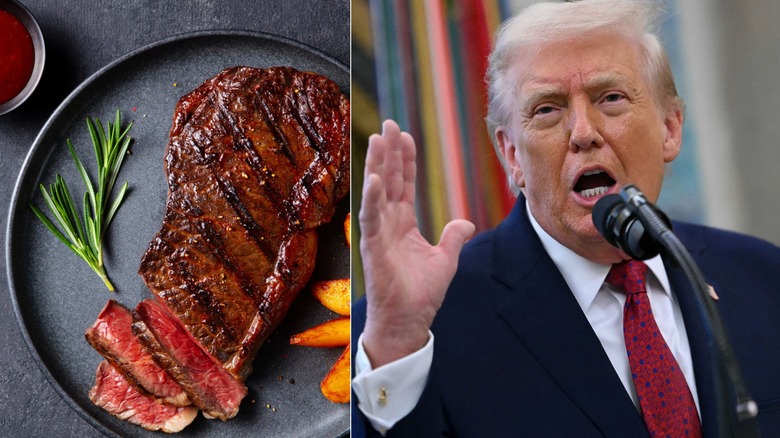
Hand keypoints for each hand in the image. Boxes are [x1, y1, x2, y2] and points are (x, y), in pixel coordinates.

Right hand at [359, 120, 474, 367]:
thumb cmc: (420, 295)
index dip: (404, 160)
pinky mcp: (374, 248)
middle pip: (388, 180)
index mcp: (402, 224)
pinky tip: (374, 178)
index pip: (403, 184)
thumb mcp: (445, 260)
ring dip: (377, 165)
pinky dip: (372, 199)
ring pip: (377, 192)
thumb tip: (464, 222)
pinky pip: (372, 219)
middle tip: (388, 124)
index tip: (405, 135)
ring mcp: (378, 234)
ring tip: (377, 139)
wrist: (408, 321)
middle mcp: (388, 224)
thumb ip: (453, 238)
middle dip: (388, 152)